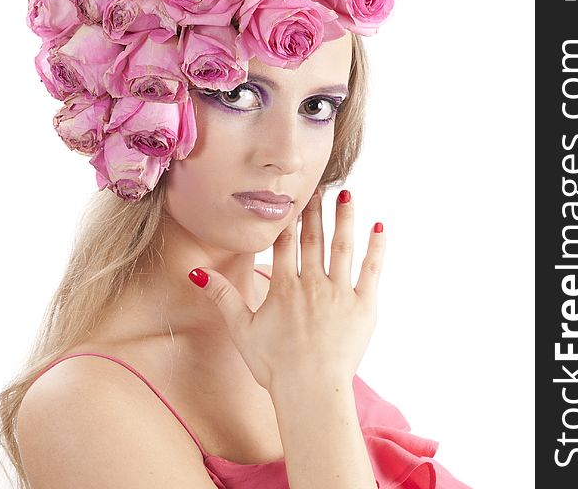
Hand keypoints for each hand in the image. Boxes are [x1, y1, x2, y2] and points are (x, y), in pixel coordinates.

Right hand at [190, 189, 384, 391]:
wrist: (310, 391)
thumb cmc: (275, 366)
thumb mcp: (242, 330)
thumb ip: (223, 297)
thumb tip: (198, 272)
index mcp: (283, 287)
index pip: (284, 243)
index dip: (287, 218)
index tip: (290, 197)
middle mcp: (312, 283)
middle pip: (313, 238)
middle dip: (314, 210)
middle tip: (318, 187)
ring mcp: (340, 293)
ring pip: (342, 246)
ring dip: (344, 218)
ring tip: (346, 195)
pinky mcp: (364, 306)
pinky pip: (371, 269)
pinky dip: (376, 247)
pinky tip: (379, 226)